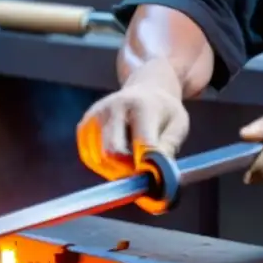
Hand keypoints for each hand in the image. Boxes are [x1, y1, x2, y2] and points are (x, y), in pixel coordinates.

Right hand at [76, 64, 189, 182]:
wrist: (146, 89)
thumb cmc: (165, 112)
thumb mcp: (178, 125)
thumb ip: (169, 147)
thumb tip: (155, 172)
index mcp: (141, 105)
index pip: (142, 143)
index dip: (148, 164)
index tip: (155, 174)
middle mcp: (114, 107)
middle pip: (113, 152)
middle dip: (128, 169)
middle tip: (142, 170)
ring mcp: (96, 115)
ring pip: (100, 158)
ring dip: (116, 169)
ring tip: (132, 159)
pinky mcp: (84, 125)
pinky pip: (90, 157)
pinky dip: (104, 164)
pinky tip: (118, 154)